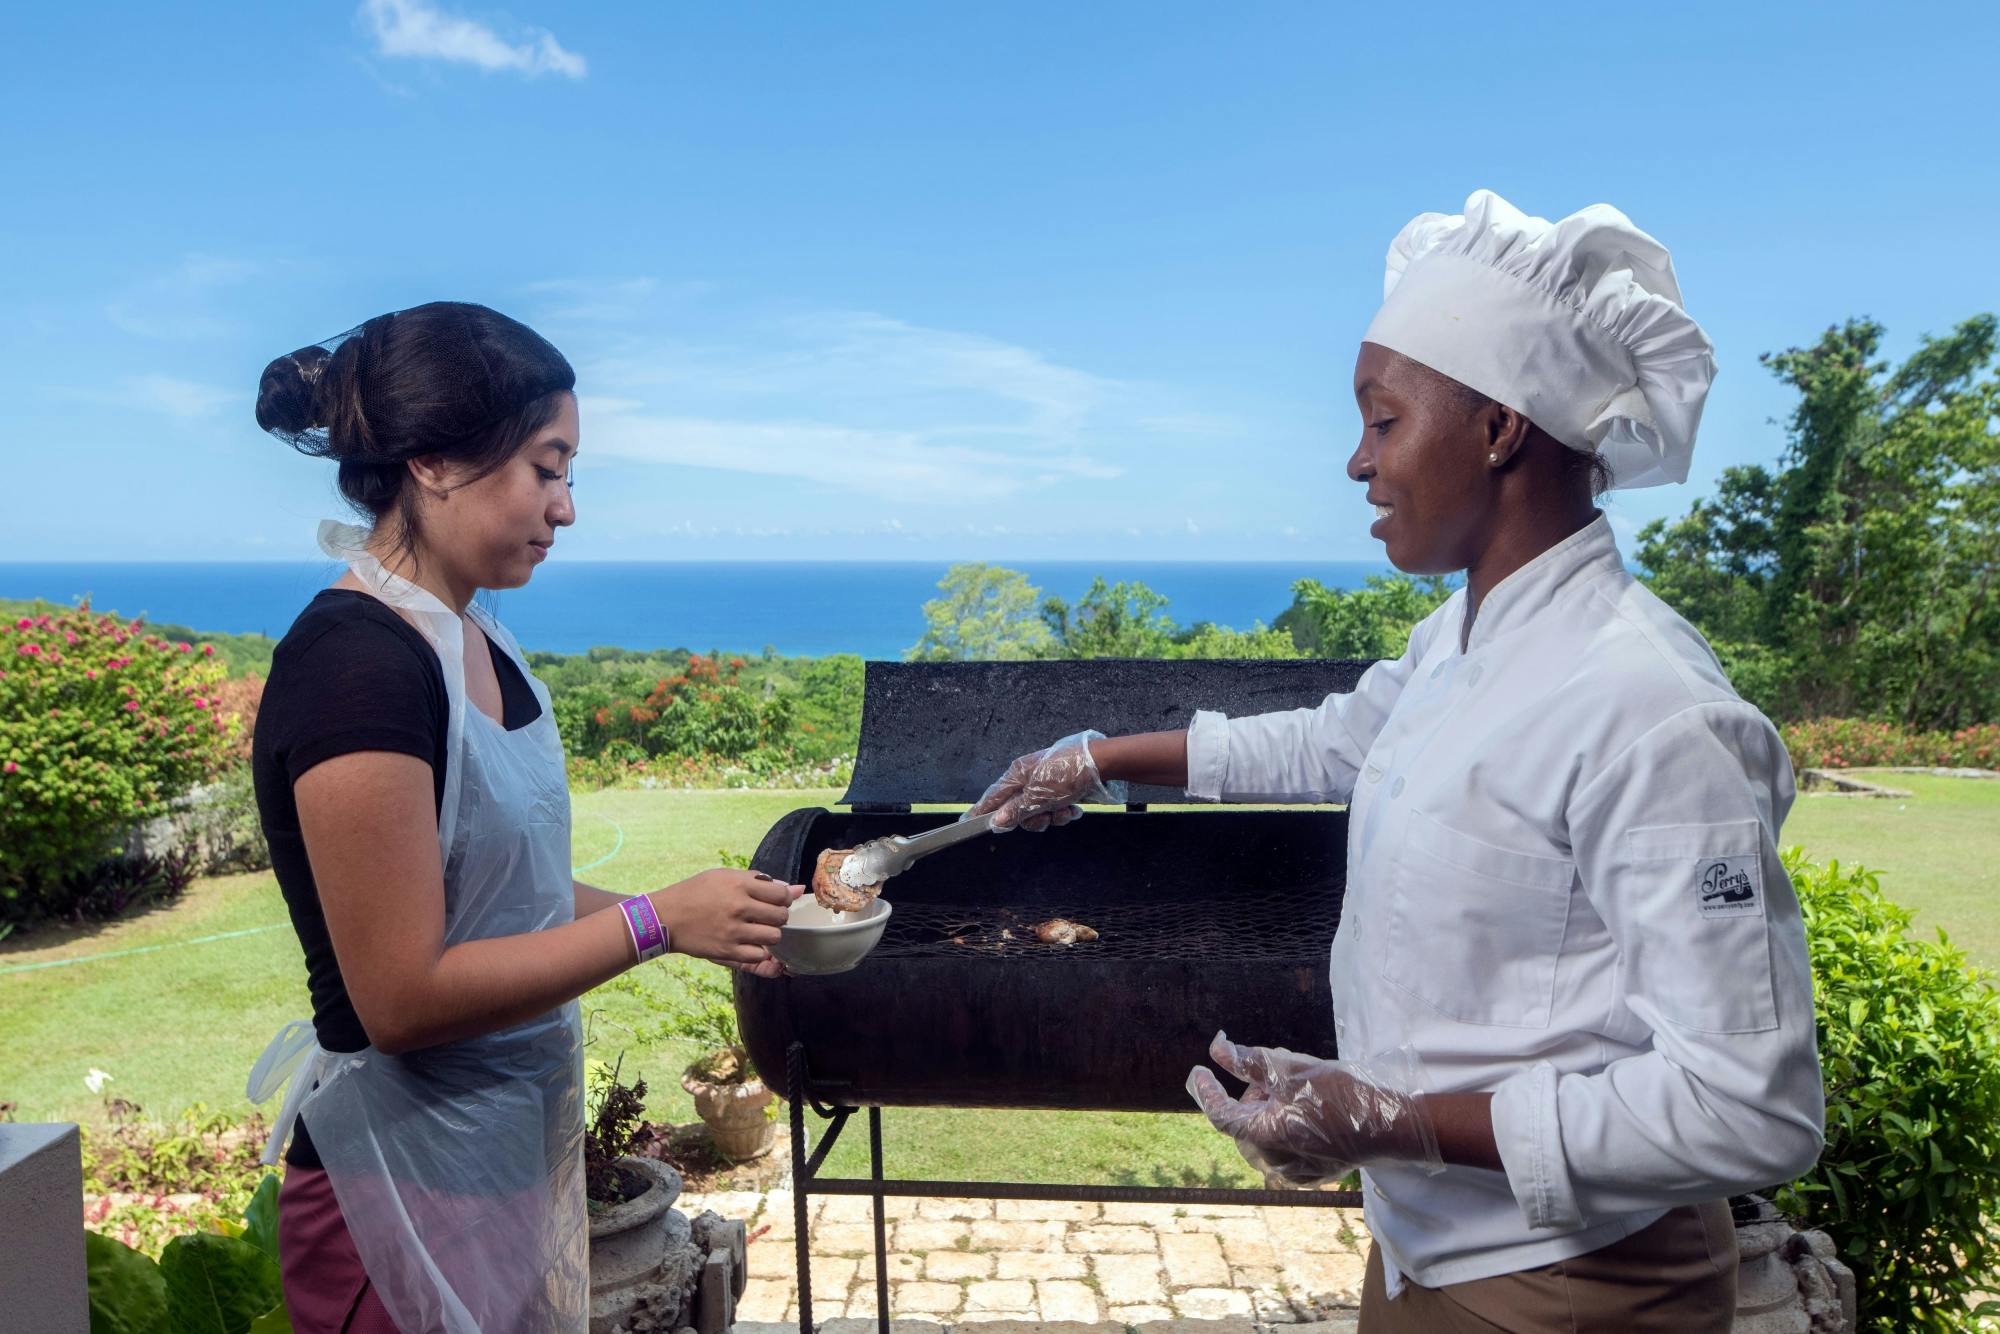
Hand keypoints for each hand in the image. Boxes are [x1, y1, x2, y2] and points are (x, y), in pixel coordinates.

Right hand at [651, 869, 799, 975]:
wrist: (665, 917)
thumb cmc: (696, 892)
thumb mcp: (724, 876)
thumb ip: (759, 880)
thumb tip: (795, 888)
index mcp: (739, 885)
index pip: (781, 894)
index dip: (784, 898)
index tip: (776, 900)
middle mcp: (738, 907)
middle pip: (781, 916)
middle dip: (779, 916)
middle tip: (768, 917)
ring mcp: (733, 931)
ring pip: (774, 937)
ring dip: (770, 935)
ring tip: (758, 931)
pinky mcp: (726, 951)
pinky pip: (758, 955)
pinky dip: (758, 951)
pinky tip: (749, 943)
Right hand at [966, 730, 1129, 831]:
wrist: (1101, 763)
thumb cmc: (1066, 774)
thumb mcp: (1039, 795)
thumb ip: (1017, 810)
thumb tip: (996, 821)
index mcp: (1017, 774)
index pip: (992, 796)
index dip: (981, 811)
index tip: (966, 823)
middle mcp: (1028, 779)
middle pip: (1018, 810)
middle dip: (1033, 819)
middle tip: (1046, 817)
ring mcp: (1045, 784)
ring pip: (1038, 812)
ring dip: (1053, 816)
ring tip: (1066, 810)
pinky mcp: (1061, 789)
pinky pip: (1054, 809)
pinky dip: (1064, 812)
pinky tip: (1075, 808)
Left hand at [1185, 1031, 1442, 1186]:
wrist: (1391, 1126)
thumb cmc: (1343, 1095)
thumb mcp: (1294, 1070)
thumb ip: (1251, 1062)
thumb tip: (1218, 1049)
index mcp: (1268, 1135)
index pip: (1221, 1116)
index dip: (1207, 1091)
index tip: (1199, 1070)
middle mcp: (1276, 1160)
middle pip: (1246, 1122)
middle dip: (1253, 1095)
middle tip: (1277, 1071)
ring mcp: (1295, 1171)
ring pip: (1264, 1134)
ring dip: (1270, 1109)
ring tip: (1297, 1087)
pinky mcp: (1312, 1174)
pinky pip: (1284, 1147)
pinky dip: (1286, 1126)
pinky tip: (1308, 1109)